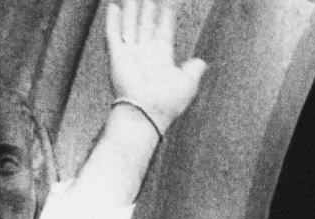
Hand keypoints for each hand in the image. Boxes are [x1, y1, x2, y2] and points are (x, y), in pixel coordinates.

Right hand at [105, 0, 206, 132]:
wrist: (146, 112)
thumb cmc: (168, 101)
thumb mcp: (188, 84)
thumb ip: (194, 70)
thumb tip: (202, 62)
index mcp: (163, 59)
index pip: (164, 32)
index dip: (166, 19)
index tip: (168, 6)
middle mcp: (146, 55)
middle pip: (146, 27)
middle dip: (147, 12)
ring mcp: (130, 54)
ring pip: (130, 26)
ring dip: (131, 11)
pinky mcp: (116, 56)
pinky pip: (113, 34)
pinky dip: (112, 20)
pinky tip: (114, 7)